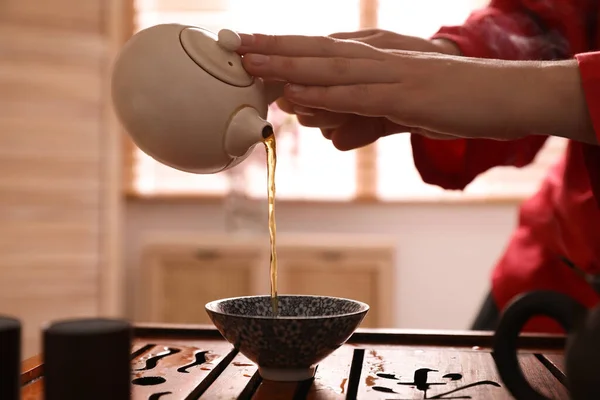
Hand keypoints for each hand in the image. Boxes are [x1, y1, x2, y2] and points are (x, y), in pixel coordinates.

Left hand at [240, 30, 458, 149]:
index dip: (286, 46)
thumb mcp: (402, 106)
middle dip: (275, 46)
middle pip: (318, 49)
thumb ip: (363, 117)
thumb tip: (329, 133)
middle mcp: (382, 57)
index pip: (324, 47)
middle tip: (236, 43)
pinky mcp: (407, 97)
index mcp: (381, 56)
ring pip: (331, 67)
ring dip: (288, 64)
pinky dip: (324, 94)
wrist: (508, 94)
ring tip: (251, 62)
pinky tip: (297, 93)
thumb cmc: (456, 100)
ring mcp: (393, 75)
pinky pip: (358, 95)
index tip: (252, 45)